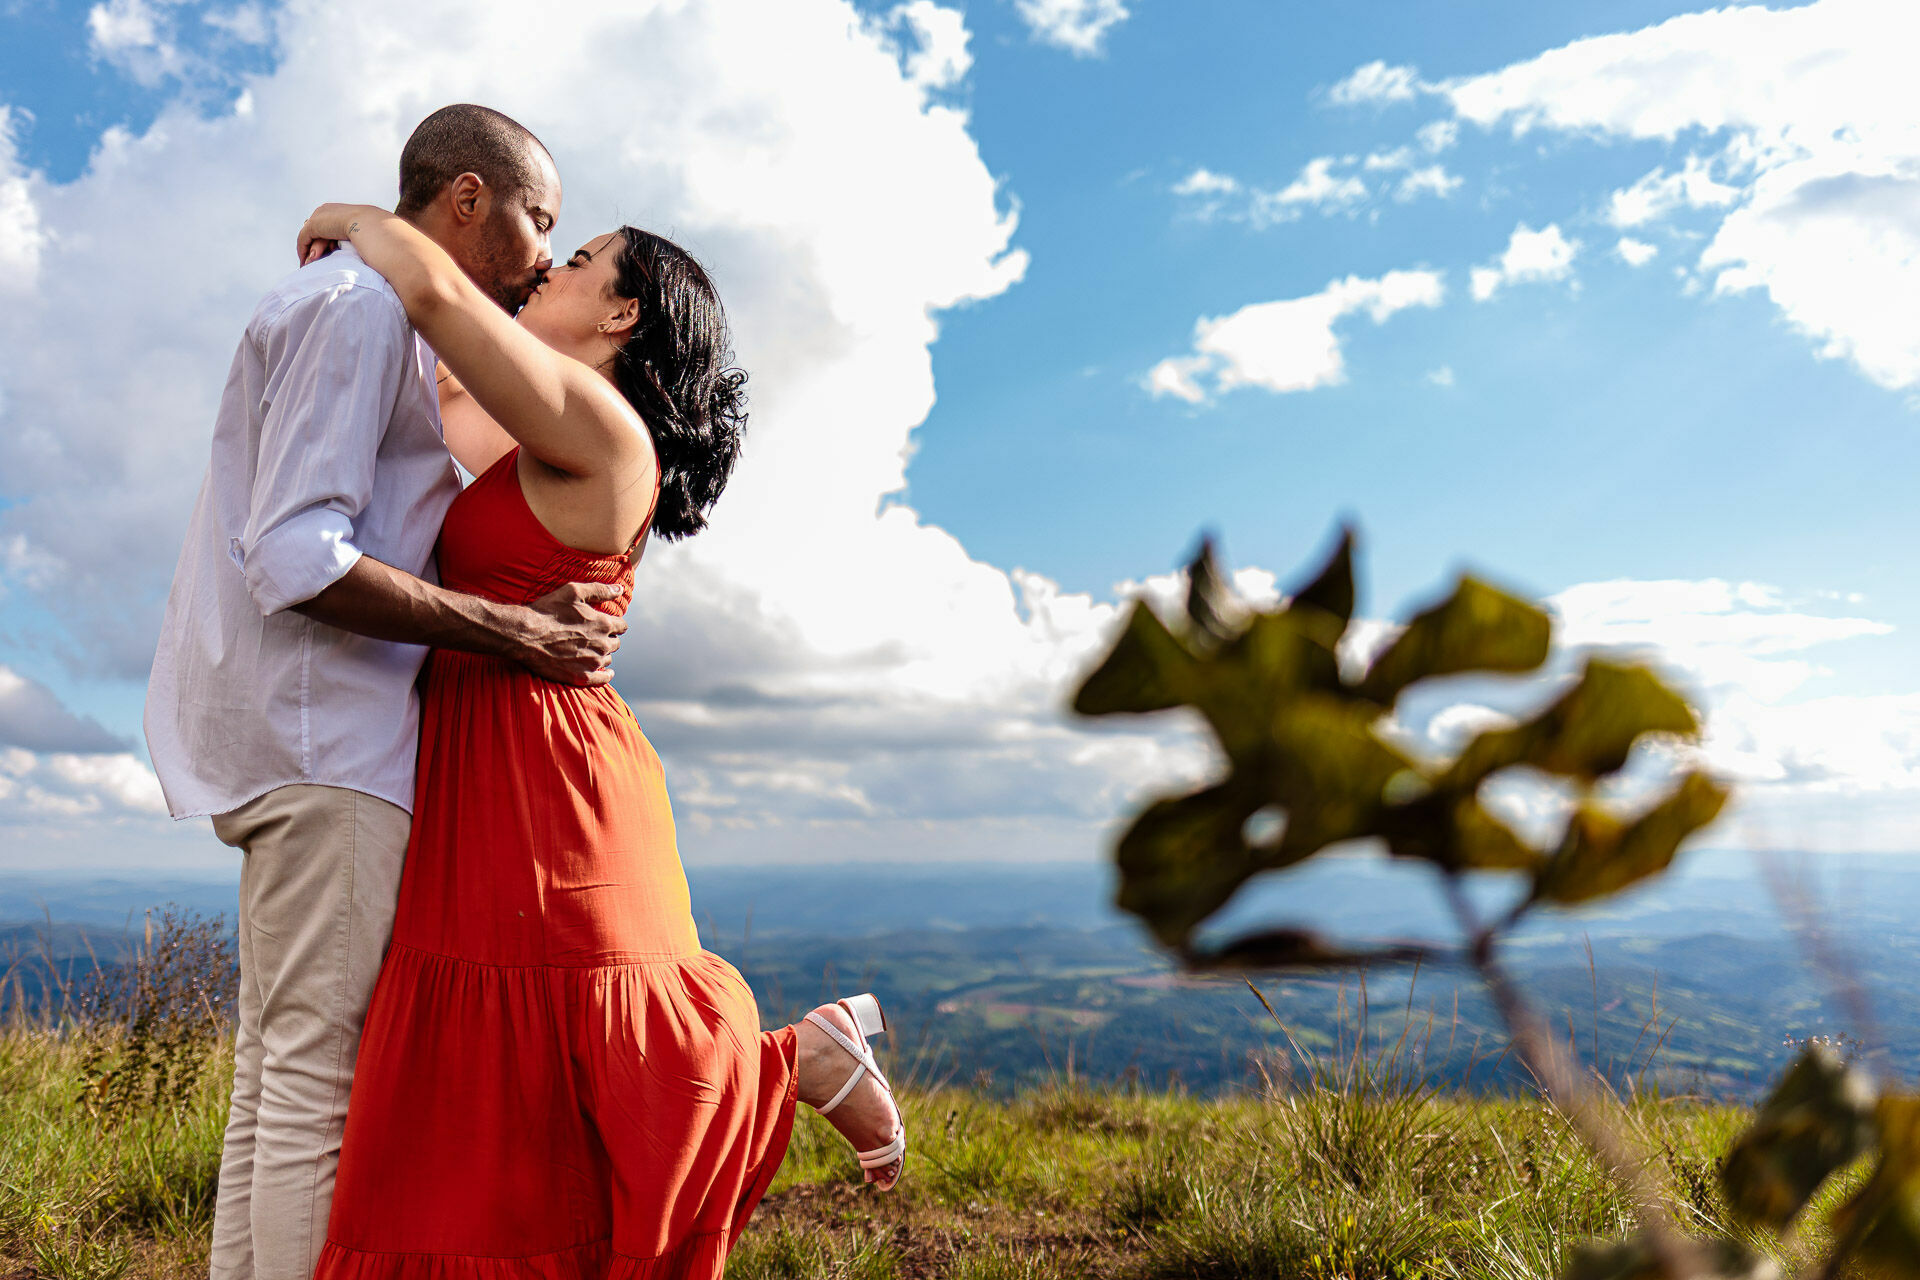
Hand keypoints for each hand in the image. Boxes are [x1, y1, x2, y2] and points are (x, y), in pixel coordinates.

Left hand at [296, 202, 375, 266]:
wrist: (372, 227)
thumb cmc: (380, 236)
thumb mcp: (369, 235)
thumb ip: (361, 238)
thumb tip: (364, 252)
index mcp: (344, 211)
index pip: (329, 225)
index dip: (327, 242)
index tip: (329, 256)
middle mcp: (330, 210)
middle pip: (317, 231)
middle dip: (316, 248)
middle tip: (315, 263)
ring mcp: (321, 216)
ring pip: (310, 236)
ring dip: (310, 252)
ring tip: (310, 267)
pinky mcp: (314, 225)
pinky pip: (304, 239)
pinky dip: (303, 252)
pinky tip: (305, 264)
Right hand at [512, 582, 628, 685]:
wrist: (525, 635)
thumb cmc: (548, 610)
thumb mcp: (574, 592)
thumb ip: (600, 590)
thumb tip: (620, 589)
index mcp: (603, 624)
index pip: (622, 626)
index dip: (614, 624)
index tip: (606, 624)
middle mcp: (602, 644)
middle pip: (615, 643)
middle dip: (607, 638)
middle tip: (593, 636)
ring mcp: (592, 662)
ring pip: (607, 659)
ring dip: (602, 654)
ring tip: (589, 649)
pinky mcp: (581, 677)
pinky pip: (602, 679)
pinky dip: (605, 675)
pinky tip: (606, 672)